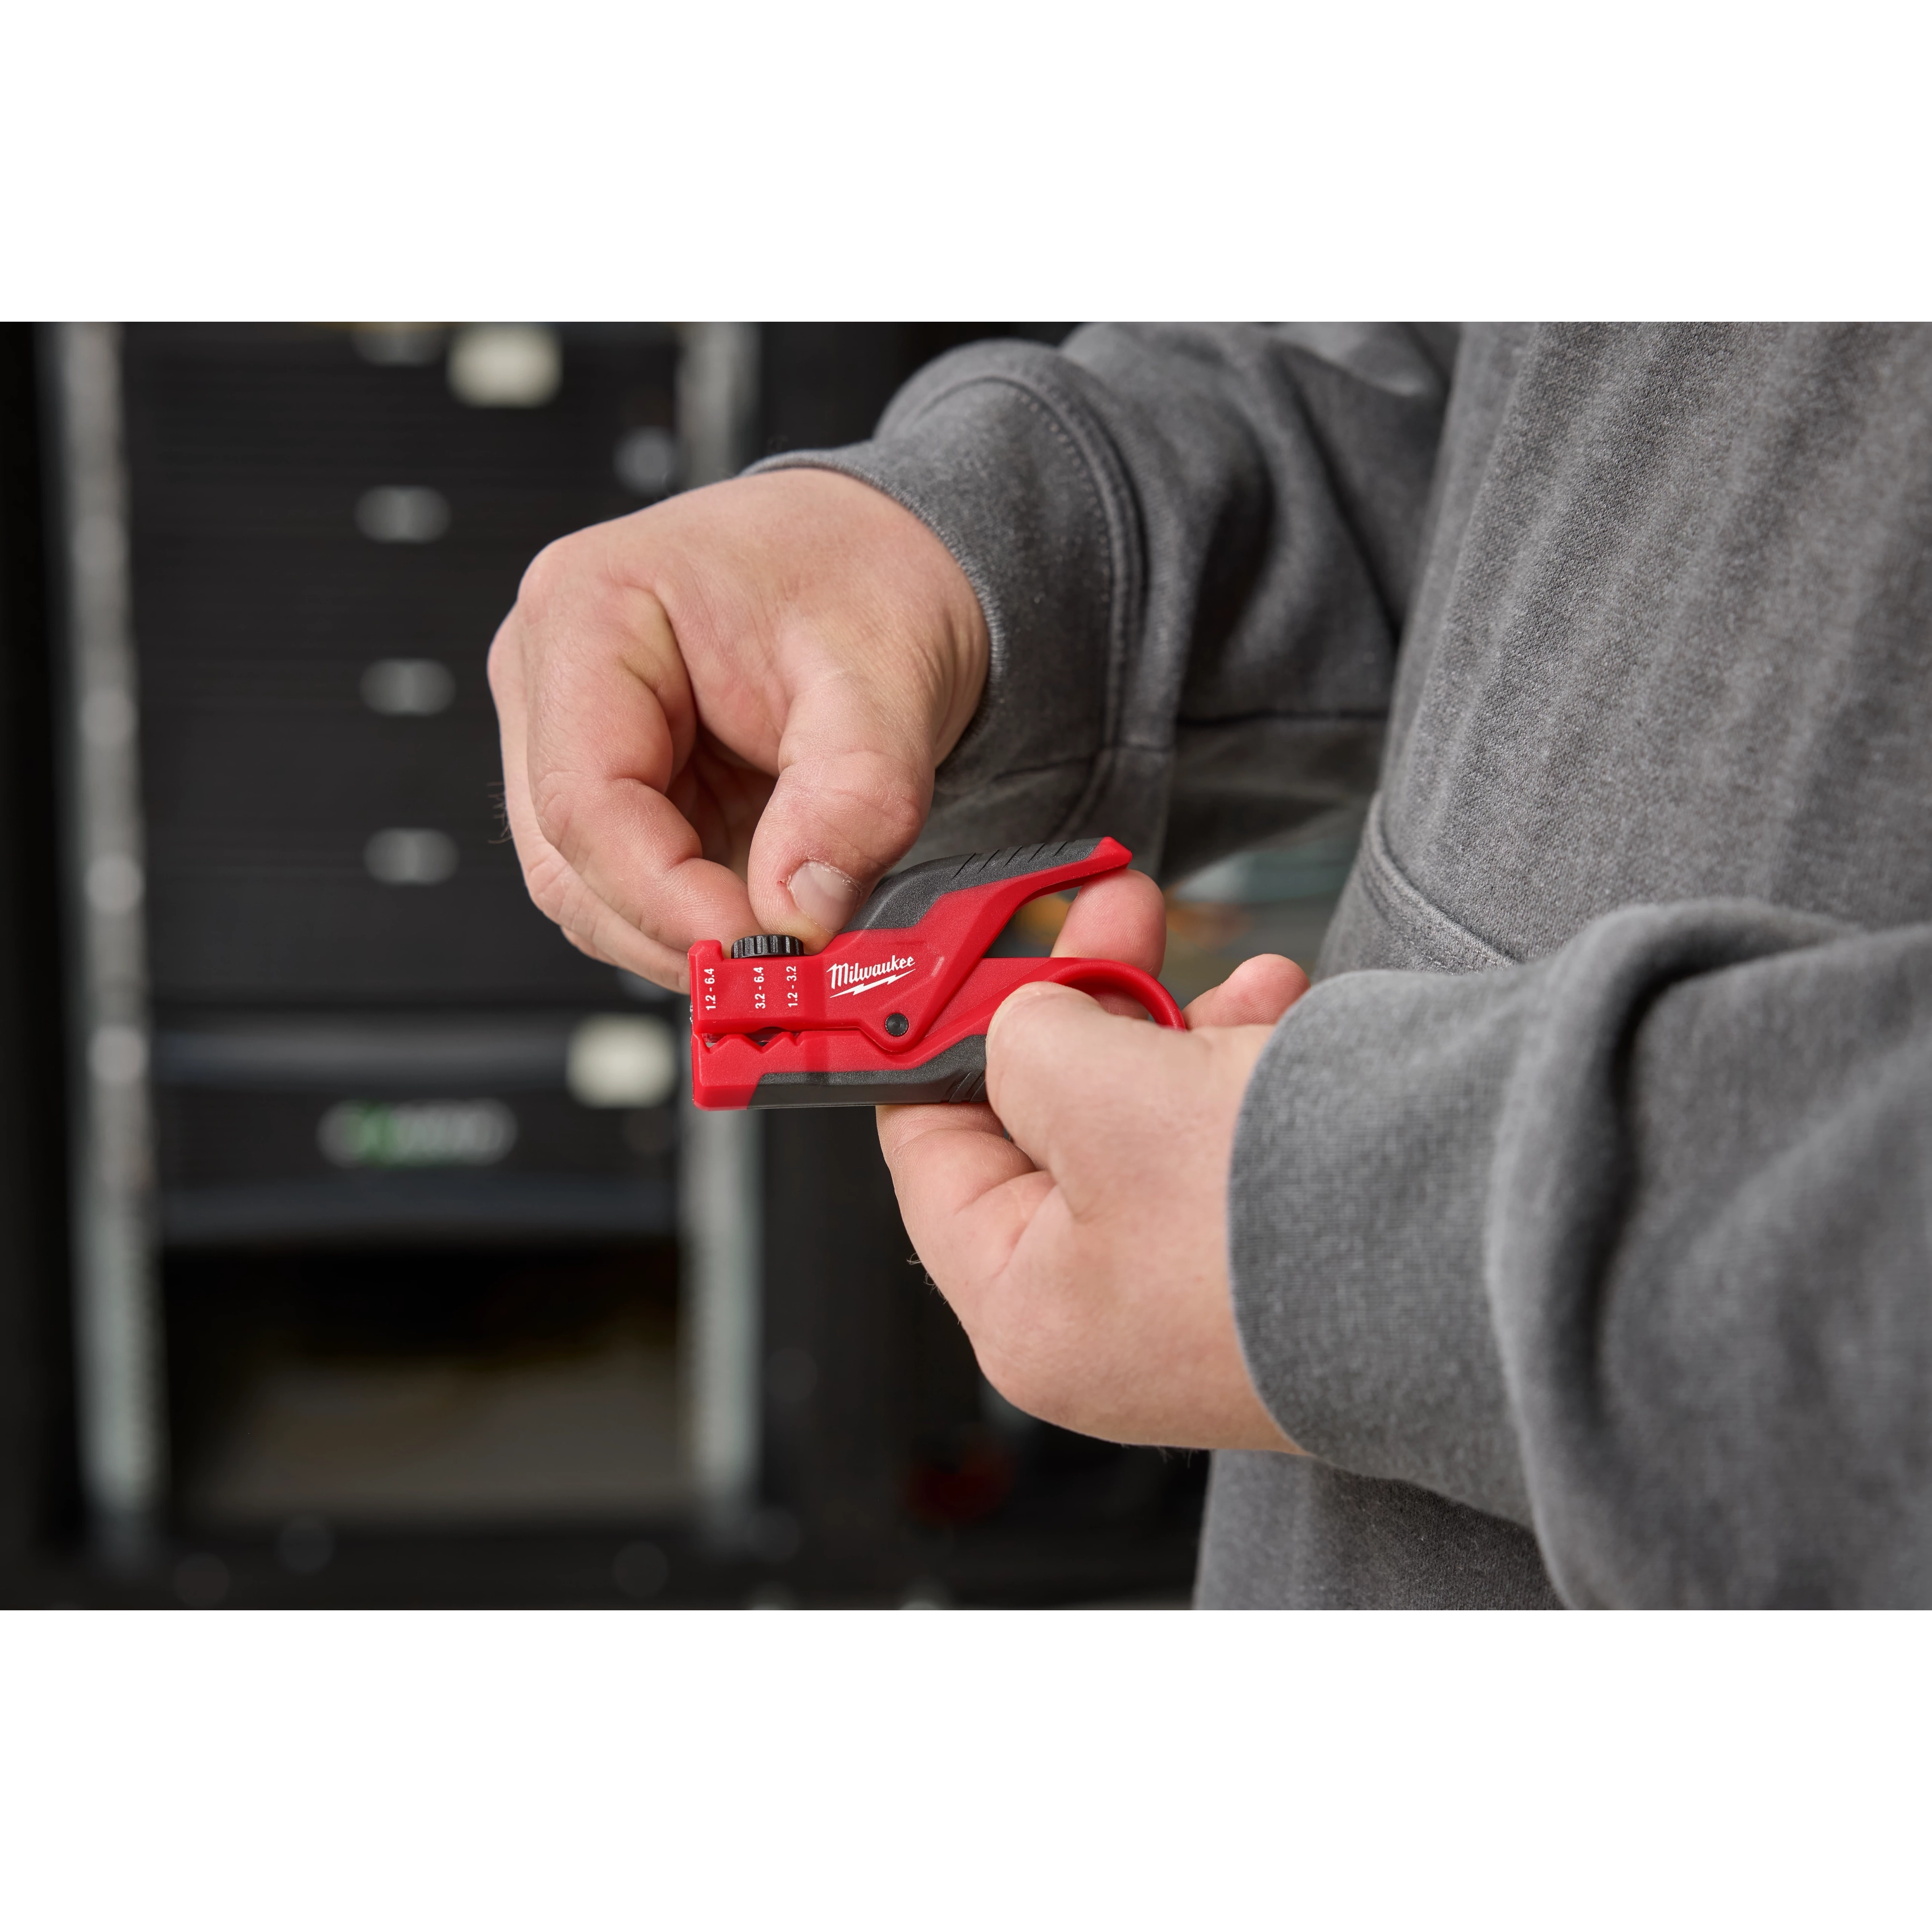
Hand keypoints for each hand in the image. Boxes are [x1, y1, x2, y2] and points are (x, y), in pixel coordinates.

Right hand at [488, 470, 988, 990]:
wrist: (888, 561)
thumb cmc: (866, 578)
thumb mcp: (887, 679)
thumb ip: (852, 796)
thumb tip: (799, 913)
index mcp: (587, 608)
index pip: (586, 801)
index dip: (667, 899)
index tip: (760, 948)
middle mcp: (551, 673)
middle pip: (570, 861)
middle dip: (677, 932)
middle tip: (781, 973)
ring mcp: (571, 734)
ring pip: (592, 891)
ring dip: (688, 934)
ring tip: (790, 935)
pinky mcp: (614, 785)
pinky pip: (632, 887)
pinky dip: (701, 917)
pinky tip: (768, 909)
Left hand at [879, 869, 1311, 1450]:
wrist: (1483, 1261)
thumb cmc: (1279, 1218)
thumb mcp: (1096, 1090)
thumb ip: (1025, 1038)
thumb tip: (1026, 1019)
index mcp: (1026, 1313)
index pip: (931, 1150)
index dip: (941, 1034)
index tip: (968, 949)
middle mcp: (1102, 1321)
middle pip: (1046, 1125)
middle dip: (1087, 1006)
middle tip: (1116, 913)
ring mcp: (1193, 1298)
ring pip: (1145, 1122)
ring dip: (1183, 1028)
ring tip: (1245, 979)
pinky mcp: (1274, 1261)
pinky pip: (1228, 1144)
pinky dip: (1247, 1071)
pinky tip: (1283, 1016)